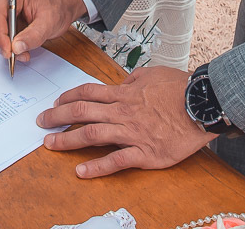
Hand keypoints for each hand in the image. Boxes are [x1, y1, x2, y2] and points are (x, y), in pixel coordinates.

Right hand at [0, 0, 86, 63]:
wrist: (62, 6)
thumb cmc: (56, 7)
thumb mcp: (49, 22)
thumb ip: (33, 35)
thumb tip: (16, 48)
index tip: (8, 51)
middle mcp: (2, 1)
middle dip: (2, 44)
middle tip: (18, 55)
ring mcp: (2, 12)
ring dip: (6, 48)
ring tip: (24, 53)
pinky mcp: (5, 23)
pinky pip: (0, 38)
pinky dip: (8, 47)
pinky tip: (22, 50)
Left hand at [37, 66, 212, 177]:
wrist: (202, 105)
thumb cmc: (181, 88)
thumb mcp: (154, 74)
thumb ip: (136, 79)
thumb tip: (125, 81)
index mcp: (125, 93)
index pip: (89, 93)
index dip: (69, 97)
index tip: (56, 101)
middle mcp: (123, 112)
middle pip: (82, 112)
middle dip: (57, 117)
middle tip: (42, 122)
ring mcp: (132, 133)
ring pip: (92, 135)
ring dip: (67, 140)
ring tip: (50, 145)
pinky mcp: (144, 153)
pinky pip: (115, 161)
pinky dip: (96, 167)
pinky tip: (81, 171)